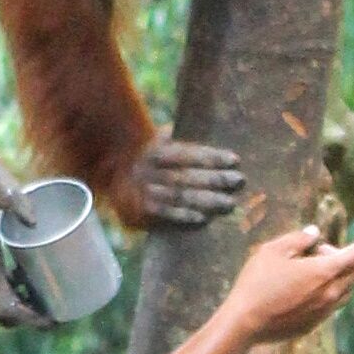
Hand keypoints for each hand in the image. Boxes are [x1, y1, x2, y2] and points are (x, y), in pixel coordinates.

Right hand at [0, 163, 53, 328]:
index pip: (3, 309)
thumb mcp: (4, 187)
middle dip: (26, 316)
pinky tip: (20, 280)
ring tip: (42, 297)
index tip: (53, 320)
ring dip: (15, 302)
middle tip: (54, 311)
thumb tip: (35, 220)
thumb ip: (21, 204)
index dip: (29, 321)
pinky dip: (3, 288)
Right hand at [120, 138, 243, 227]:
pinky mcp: (142, 211)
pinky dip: (184, 217)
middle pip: (186, 175)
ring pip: (179, 196)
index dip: (211, 156)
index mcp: (155, 150)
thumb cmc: (149, 158)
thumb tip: (210, 135)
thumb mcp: (158, 142)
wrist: (113, 177)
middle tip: (240, 181)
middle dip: (215, 179)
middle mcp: (149, 170)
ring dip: (206, 201)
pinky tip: (204, 219)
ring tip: (230, 204)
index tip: (235, 160)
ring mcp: (145, 191)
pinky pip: (166, 214)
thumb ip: (179, 140)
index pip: (187, 153)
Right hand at [225, 225, 353, 344]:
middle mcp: (329, 294)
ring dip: (339, 277)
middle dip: (344, 258)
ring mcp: (322, 312)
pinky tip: (304, 290)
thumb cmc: (256, 282)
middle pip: (353, 273)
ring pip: (345, 292)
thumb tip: (315, 233)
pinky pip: (331, 307)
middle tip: (317, 251)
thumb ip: (298, 238)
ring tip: (312, 270)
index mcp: (322, 272)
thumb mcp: (273, 250)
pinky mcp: (313, 325)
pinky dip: (328, 293)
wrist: (244, 323)